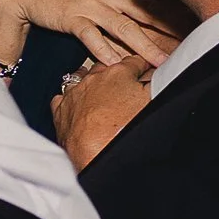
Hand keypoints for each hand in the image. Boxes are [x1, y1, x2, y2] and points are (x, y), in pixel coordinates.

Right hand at [0, 0, 191, 71]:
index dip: (177, 9)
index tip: (196, 22)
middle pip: (147, 12)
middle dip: (171, 30)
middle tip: (192, 45)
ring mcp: (91, 4)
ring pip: (124, 28)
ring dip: (145, 47)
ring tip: (162, 63)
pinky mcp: (72, 17)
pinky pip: (91, 37)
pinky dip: (103, 51)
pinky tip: (114, 64)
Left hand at [51, 54, 153, 170]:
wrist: (100, 156)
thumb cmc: (129, 129)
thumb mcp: (153, 100)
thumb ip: (157, 82)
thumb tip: (158, 74)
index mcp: (118, 73)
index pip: (134, 61)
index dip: (143, 65)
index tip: (147, 68)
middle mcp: (92, 79)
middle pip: (107, 68)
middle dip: (116, 72)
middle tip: (126, 82)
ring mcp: (74, 94)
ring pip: (81, 79)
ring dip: (92, 83)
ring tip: (102, 92)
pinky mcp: (60, 111)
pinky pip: (63, 98)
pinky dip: (72, 99)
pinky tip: (79, 105)